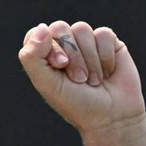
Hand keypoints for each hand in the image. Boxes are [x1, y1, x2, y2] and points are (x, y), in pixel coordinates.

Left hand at [17, 20, 144, 135]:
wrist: (112, 118)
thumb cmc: (77, 105)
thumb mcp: (47, 85)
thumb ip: (32, 58)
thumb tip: (42, 28)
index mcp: (45, 56)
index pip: (38, 33)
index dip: (49, 46)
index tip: (60, 65)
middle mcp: (65, 46)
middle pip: (60, 27)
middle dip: (72, 55)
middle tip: (79, 79)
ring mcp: (87, 42)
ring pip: (82, 29)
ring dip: (89, 59)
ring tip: (94, 80)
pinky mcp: (109, 42)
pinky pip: (104, 34)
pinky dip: (105, 56)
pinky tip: (108, 72)